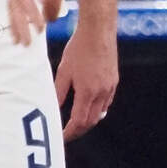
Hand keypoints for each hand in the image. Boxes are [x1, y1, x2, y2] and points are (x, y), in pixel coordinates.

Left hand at [54, 22, 118, 140]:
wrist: (98, 30)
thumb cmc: (78, 48)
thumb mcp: (64, 71)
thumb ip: (59, 92)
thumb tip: (53, 109)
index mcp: (87, 91)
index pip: (79, 121)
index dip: (69, 132)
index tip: (61, 137)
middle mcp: (101, 92)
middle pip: (91, 121)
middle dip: (79, 130)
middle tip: (67, 133)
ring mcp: (110, 87)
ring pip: (100, 113)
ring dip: (89, 121)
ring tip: (76, 122)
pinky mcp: (114, 80)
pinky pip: (106, 102)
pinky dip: (98, 109)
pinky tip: (89, 106)